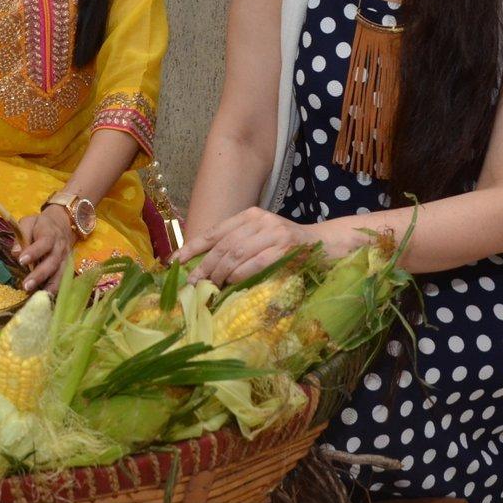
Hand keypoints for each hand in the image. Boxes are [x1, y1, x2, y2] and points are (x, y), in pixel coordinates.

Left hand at [13, 206, 74, 292]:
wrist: (62, 223)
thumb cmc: (40, 224)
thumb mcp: (28, 222)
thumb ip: (21, 236)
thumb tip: (16, 253)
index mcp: (50, 233)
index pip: (44, 242)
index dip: (34, 252)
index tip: (22, 261)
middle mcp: (60, 247)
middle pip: (52, 262)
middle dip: (40, 275)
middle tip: (26, 286)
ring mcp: (66, 258)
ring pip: (61, 273)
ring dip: (51, 286)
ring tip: (40, 297)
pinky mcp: (68, 266)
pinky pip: (64, 279)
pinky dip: (57, 289)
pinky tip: (48, 298)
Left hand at [172, 207, 318, 286]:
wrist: (327, 244)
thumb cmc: (289, 245)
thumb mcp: (261, 237)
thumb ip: (238, 245)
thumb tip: (206, 266)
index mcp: (250, 215)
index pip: (214, 231)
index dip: (193, 246)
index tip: (175, 261)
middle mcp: (260, 220)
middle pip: (223, 245)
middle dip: (204, 266)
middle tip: (192, 284)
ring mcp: (274, 232)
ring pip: (237, 253)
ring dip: (220, 273)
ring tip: (210, 287)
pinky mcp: (286, 247)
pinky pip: (257, 262)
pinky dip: (241, 274)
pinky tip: (232, 283)